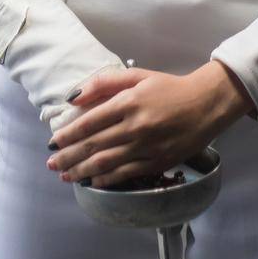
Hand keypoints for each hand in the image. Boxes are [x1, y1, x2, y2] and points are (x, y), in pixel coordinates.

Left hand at [46, 61, 253, 187]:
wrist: (205, 104)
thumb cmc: (169, 88)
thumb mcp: (138, 76)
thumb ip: (105, 82)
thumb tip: (75, 98)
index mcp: (129, 102)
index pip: (90, 121)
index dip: (68, 134)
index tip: (53, 141)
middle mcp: (135, 126)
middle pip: (94, 145)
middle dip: (69, 156)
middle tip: (51, 163)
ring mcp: (146, 147)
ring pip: (106, 163)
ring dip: (82, 171)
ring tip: (65, 176)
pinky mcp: (157, 163)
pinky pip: (125, 174)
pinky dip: (106, 180)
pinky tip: (92, 182)